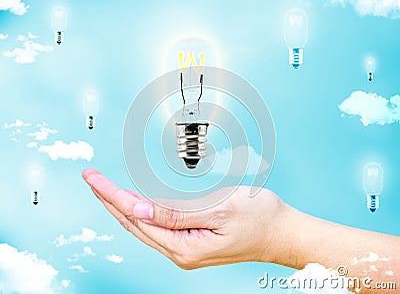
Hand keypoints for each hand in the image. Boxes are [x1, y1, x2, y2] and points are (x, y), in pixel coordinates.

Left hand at [82, 169, 290, 268]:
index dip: (112, 195)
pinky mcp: (191, 241)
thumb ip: (177, 212)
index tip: (94, 179)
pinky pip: (158, 226)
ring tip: (104, 188)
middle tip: (91, 179)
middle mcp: (180, 251)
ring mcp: (185, 248)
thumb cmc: (259, 218)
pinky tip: (133, 202)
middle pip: (134, 223)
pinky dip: (141, 211)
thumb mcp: (219, 209)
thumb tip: (139, 208)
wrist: (282, 233)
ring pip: (143, 225)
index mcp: (184, 247)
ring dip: (122, 205)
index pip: (137, 217)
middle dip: (110, 200)